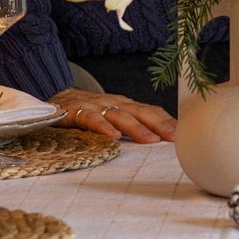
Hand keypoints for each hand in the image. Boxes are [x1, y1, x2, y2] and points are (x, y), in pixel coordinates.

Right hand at [53, 88, 174, 143]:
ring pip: (120, 115)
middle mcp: (114, 103)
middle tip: (174, 139)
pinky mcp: (77, 112)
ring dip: (136, 128)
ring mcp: (96, 106)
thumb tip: (157, 140)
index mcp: (124, 104)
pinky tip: (113, 137)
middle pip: (140, 112)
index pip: (150, 110)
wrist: (55, 99)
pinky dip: (103, 127)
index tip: (183, 134)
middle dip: (159, 124)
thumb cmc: (88, 111)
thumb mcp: (112, 115)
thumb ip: (131, 124)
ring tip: (151, 140)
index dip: (166, 121)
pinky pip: (91, 119)